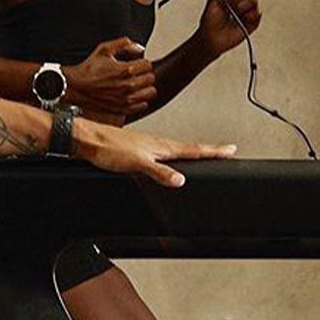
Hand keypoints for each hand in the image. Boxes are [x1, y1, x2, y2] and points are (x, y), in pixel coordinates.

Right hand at [64, 37, 155, 115]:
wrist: (76, 87)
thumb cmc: (89, 69)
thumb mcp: (104, 49)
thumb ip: (124, 44)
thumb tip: (139, 48)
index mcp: (125, 70)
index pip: (148, 65)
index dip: (142, 63)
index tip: (136, 64)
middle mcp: (127, 86)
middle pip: (151, 79)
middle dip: (144, 74)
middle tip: (136, 73)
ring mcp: (125, 99)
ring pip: (150, 93)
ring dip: (145, 87)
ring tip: (137, 84)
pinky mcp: (122, 109)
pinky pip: (142, 105)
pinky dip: (140, 100)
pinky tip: (133, 94)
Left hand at [76, 119, 236, 187]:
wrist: (88, 140)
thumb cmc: (109, 147)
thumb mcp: (137, 163)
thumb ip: (159, 172)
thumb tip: (181, 180)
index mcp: (161, 146)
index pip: (193, 149)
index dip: (213, 150)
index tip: (231, 149)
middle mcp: (156, 144)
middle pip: (188, 148)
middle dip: (208, 150)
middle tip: (224, 151)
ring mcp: (147, 146)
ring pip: (175, 150)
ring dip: (191, 152)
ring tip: (203, 154)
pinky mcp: (136, 150)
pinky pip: (161, 154)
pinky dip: (172, 157)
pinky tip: (167, 160)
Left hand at [199, 0, 260, 57]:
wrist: (212, 40)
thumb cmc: (210, 24)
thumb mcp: (211, 5)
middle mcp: (240, 1)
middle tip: (229, 7)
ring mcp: (247, 11)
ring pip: (253, 0)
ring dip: (243, 6)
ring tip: (236, 14)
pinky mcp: (252, 22)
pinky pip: (258, 14)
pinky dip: (250, 16)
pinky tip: (242, 19)